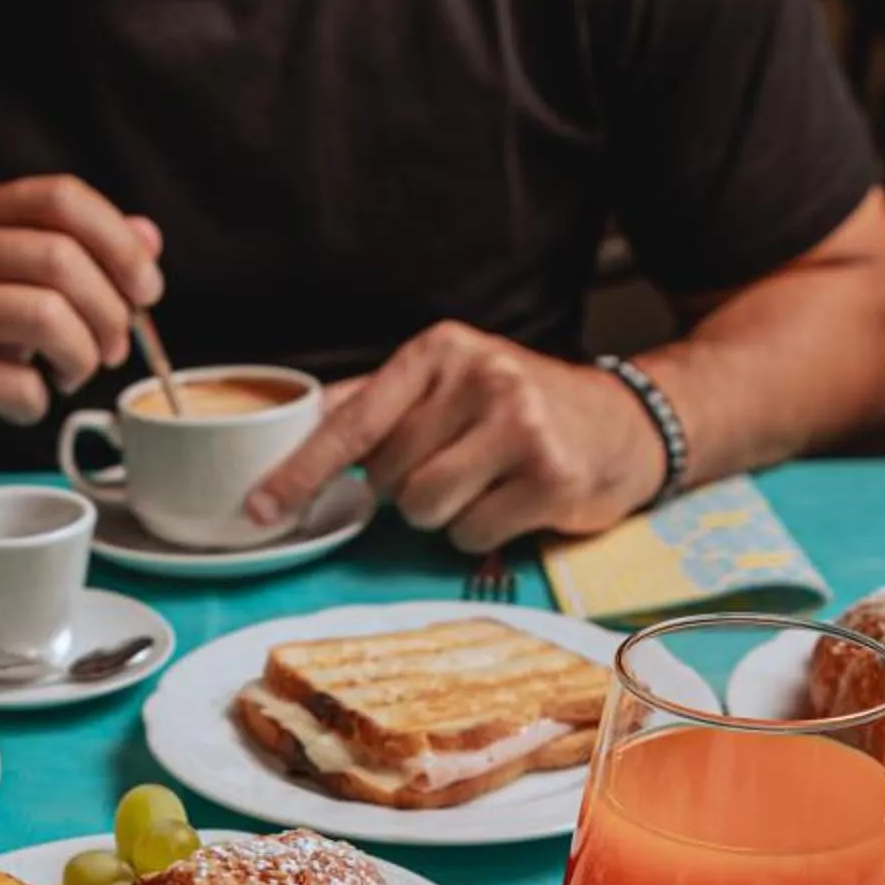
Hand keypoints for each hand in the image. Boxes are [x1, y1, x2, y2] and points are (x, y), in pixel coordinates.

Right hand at [0, 174, 162, 473]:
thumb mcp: (1, 282)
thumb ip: (71, 255)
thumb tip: (148, 239)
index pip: (59, 197)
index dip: (119, 241)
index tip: (146, 288)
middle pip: (60, 259)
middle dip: (110, 313)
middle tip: (114, 349)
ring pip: (46, 317)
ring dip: (82, 357)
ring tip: (73, 375)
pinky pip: (17, 384)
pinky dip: (38, 403)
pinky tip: (20, 403)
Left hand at [245, 323, 667, 552]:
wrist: (625, 423)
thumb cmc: (521, 408)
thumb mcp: (450, 382)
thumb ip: (376, 403)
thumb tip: (291, 433)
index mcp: (440, 350)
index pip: (352, 420)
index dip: (301, 471)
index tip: (260, 507)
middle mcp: (481, 377)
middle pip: (388, 477)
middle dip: (406, 488)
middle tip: (454, 465)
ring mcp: (520, 426)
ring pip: (424, 509)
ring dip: (443, 515)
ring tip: (483, 484)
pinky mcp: (550, 477)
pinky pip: (472, 533)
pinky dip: (482, 533)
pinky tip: (514, 502)